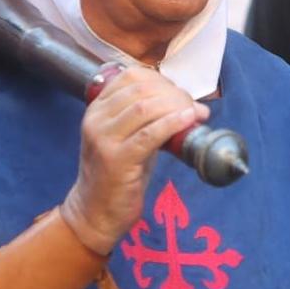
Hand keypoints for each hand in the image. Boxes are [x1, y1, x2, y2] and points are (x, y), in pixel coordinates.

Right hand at [61, 66, 205, 252]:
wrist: (95, 211)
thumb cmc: (115, 174)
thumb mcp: (125, 137)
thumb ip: (145, 118)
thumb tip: (183, 102)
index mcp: (97, 109)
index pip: (130, 76)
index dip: (161, 80)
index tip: (180, 93)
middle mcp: (96, 119)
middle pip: (141, 90)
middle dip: (173, 94)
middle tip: (192, 106)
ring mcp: (103, 139)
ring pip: (145, 108)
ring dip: (176, 106)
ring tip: (195, 114)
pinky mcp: (116, 160)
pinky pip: (150, 134)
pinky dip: (173, 123)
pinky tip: (188, 120)